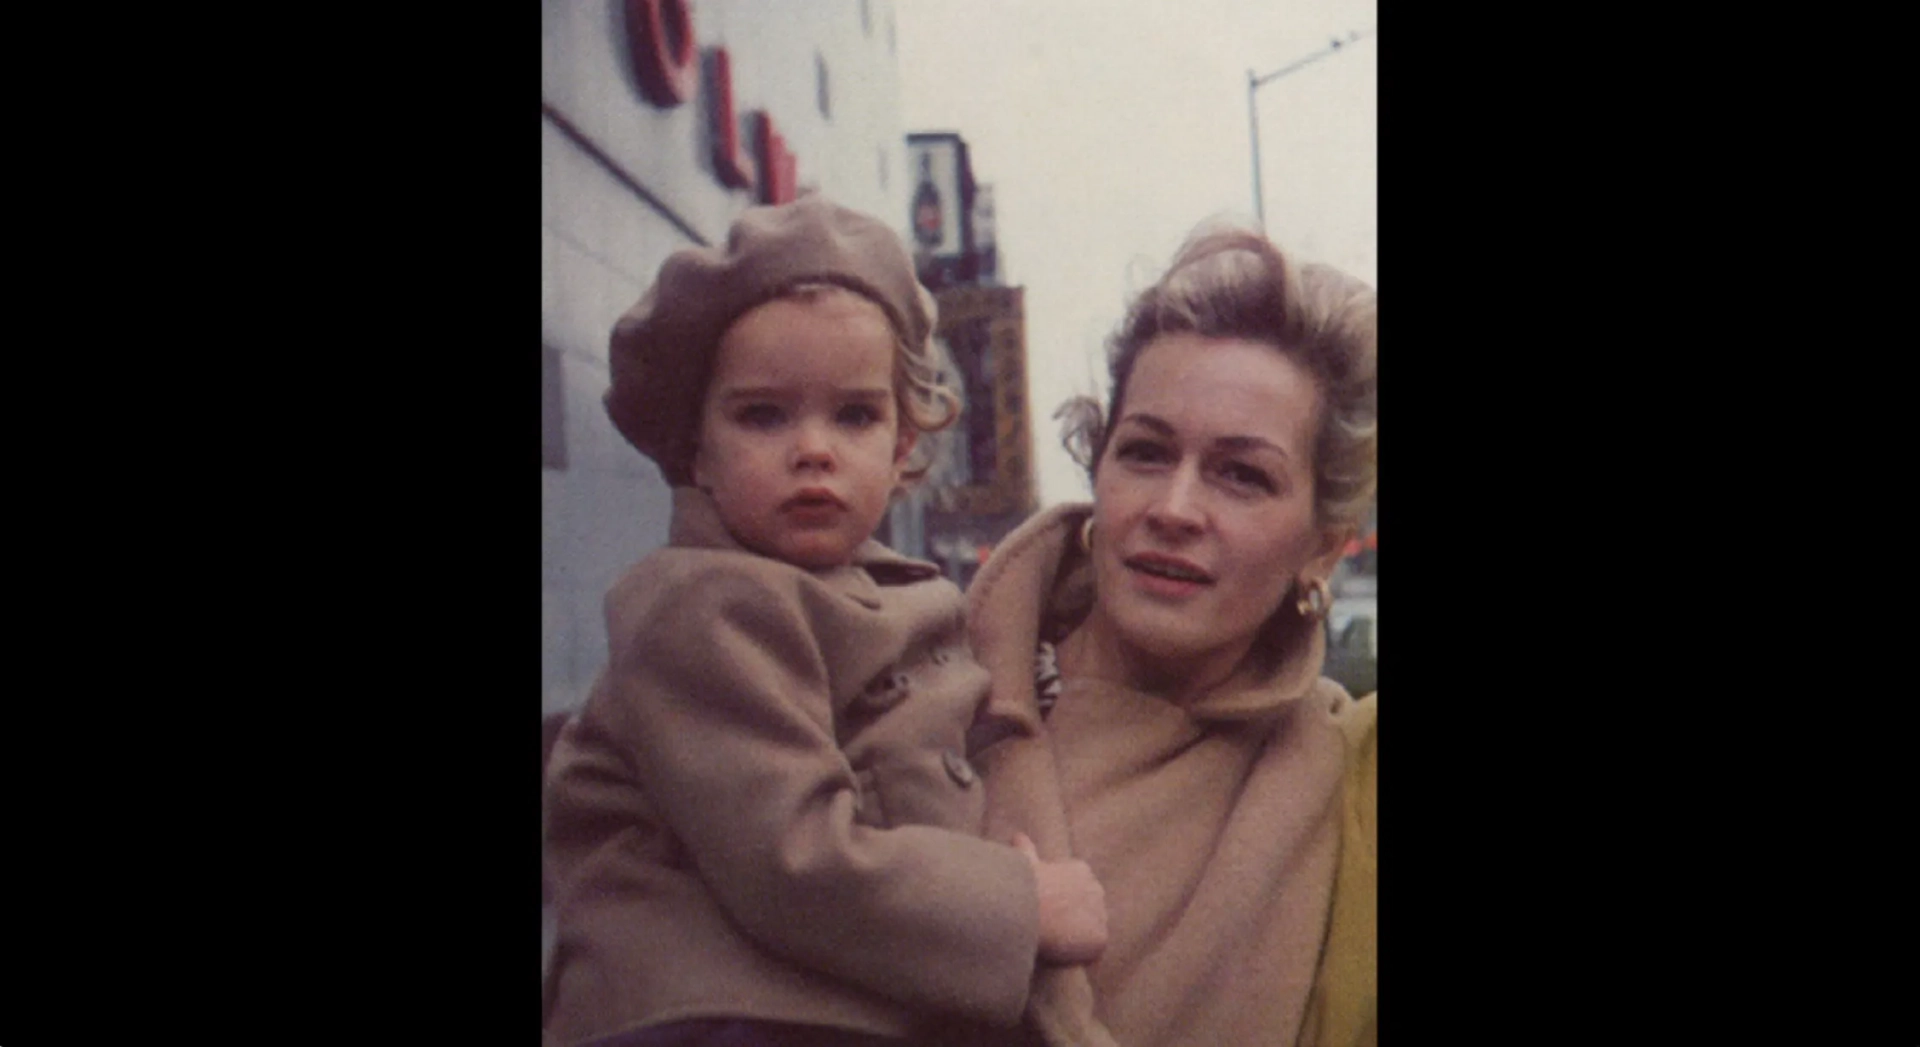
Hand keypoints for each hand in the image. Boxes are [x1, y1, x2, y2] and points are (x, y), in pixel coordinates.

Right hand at [1014, 832, 1107, 963]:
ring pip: (1091, 932)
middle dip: (1074, 920)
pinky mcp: (1101, 939)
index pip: (1080, 890)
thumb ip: (1026, 849)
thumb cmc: (1022, 884)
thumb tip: (1017, 835)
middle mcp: (1097, 890)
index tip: (1048, 910)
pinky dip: (1080, 957)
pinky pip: (1093, 954)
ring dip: (1078, 939)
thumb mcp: (1024, 861)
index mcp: (1081, 870)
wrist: (1027, 907)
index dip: (1063, 903)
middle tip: (1051, 930)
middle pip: (1089, 910)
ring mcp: (1101, 915)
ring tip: (1056, 946)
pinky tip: (1063, 957)